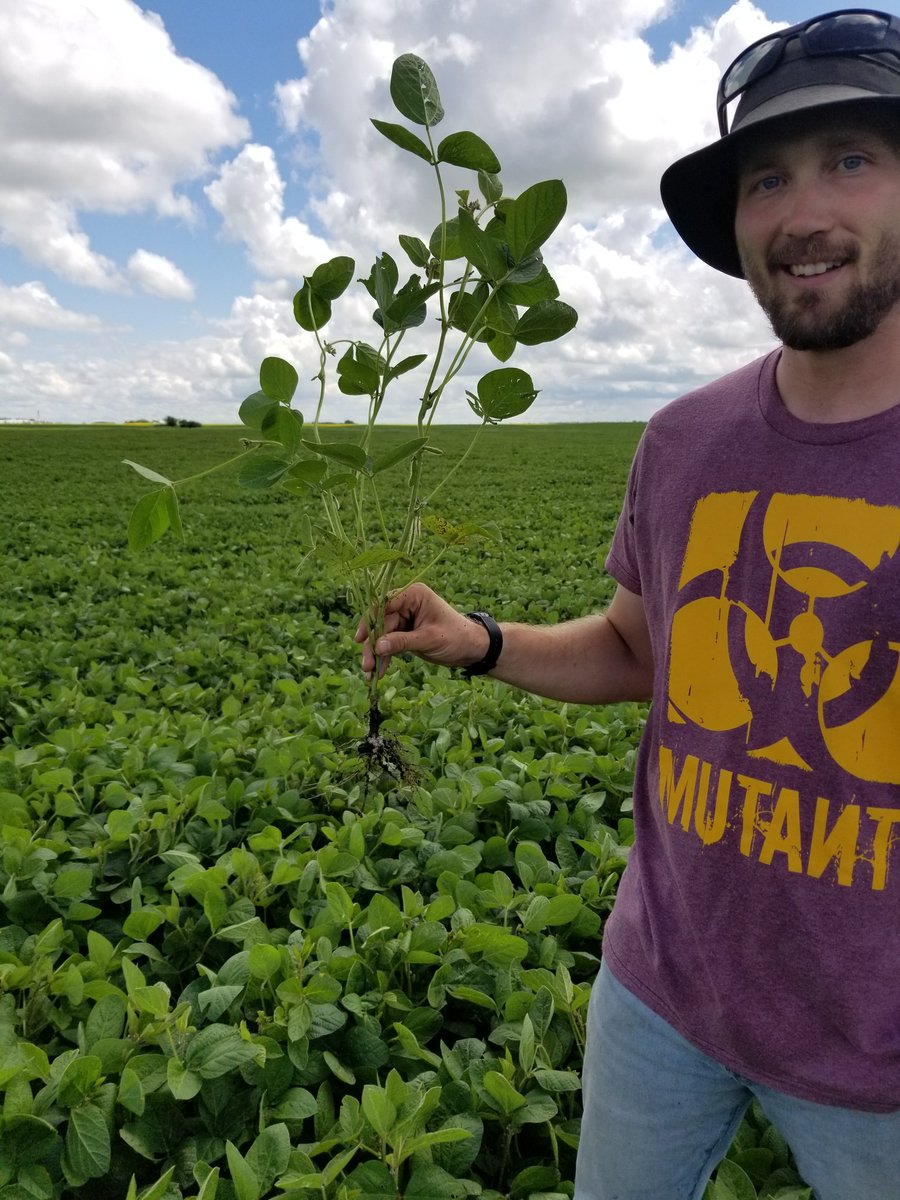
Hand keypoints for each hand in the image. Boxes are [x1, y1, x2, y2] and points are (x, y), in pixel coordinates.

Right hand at [355, 583, 490, 677]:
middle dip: (372, 645)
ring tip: (370, 673)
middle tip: (366, 665)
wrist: (471, 649)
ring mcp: (404, 619)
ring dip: (375, 654)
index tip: (361, 639)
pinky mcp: (404, 633)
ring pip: (382, 635)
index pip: (384, 605)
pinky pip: (388, 644)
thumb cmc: (456, 637)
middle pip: (380, 623)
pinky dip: (384, 657)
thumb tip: (377, 646)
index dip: (370, 621)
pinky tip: (379, 671)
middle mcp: (406, 604)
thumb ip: (402, 642)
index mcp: (413, 595)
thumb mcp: (429, 639)